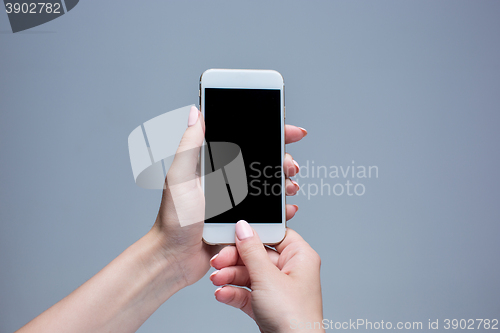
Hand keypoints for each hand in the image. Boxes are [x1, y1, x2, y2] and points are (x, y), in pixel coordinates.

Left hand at [151, 106, 307, 287]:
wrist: (175, 258)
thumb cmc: (173, 220)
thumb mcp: (180, 176)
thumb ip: (190, 145)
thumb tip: (195, 112)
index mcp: (212, 165)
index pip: (245, 140)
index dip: (269, 133)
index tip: (289, 130)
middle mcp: (227, 179)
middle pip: (263, 162)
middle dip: (283, 160)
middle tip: (290, 166)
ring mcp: (236, 200)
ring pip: (269, 186)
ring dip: (285, 183)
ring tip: (289, 187)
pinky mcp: (243, 220)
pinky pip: (268, 211)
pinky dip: (281, 209)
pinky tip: (287, 208)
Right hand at [210, 221, 323, 332]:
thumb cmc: (294, 317)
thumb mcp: (267, 277)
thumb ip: (252, 250)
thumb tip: (243, 227)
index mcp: (299, 257)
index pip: (274, 234)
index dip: (253, 233)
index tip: (233, 234)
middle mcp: (290, 271)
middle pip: (257, 255)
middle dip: (235, 259)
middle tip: (218, 261)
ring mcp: (278, 289)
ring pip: (249, 274)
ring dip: (230, 276)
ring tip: (217, 280)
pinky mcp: (267, 306)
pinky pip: (247, 293)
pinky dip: (233, 292)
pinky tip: (222, 294)